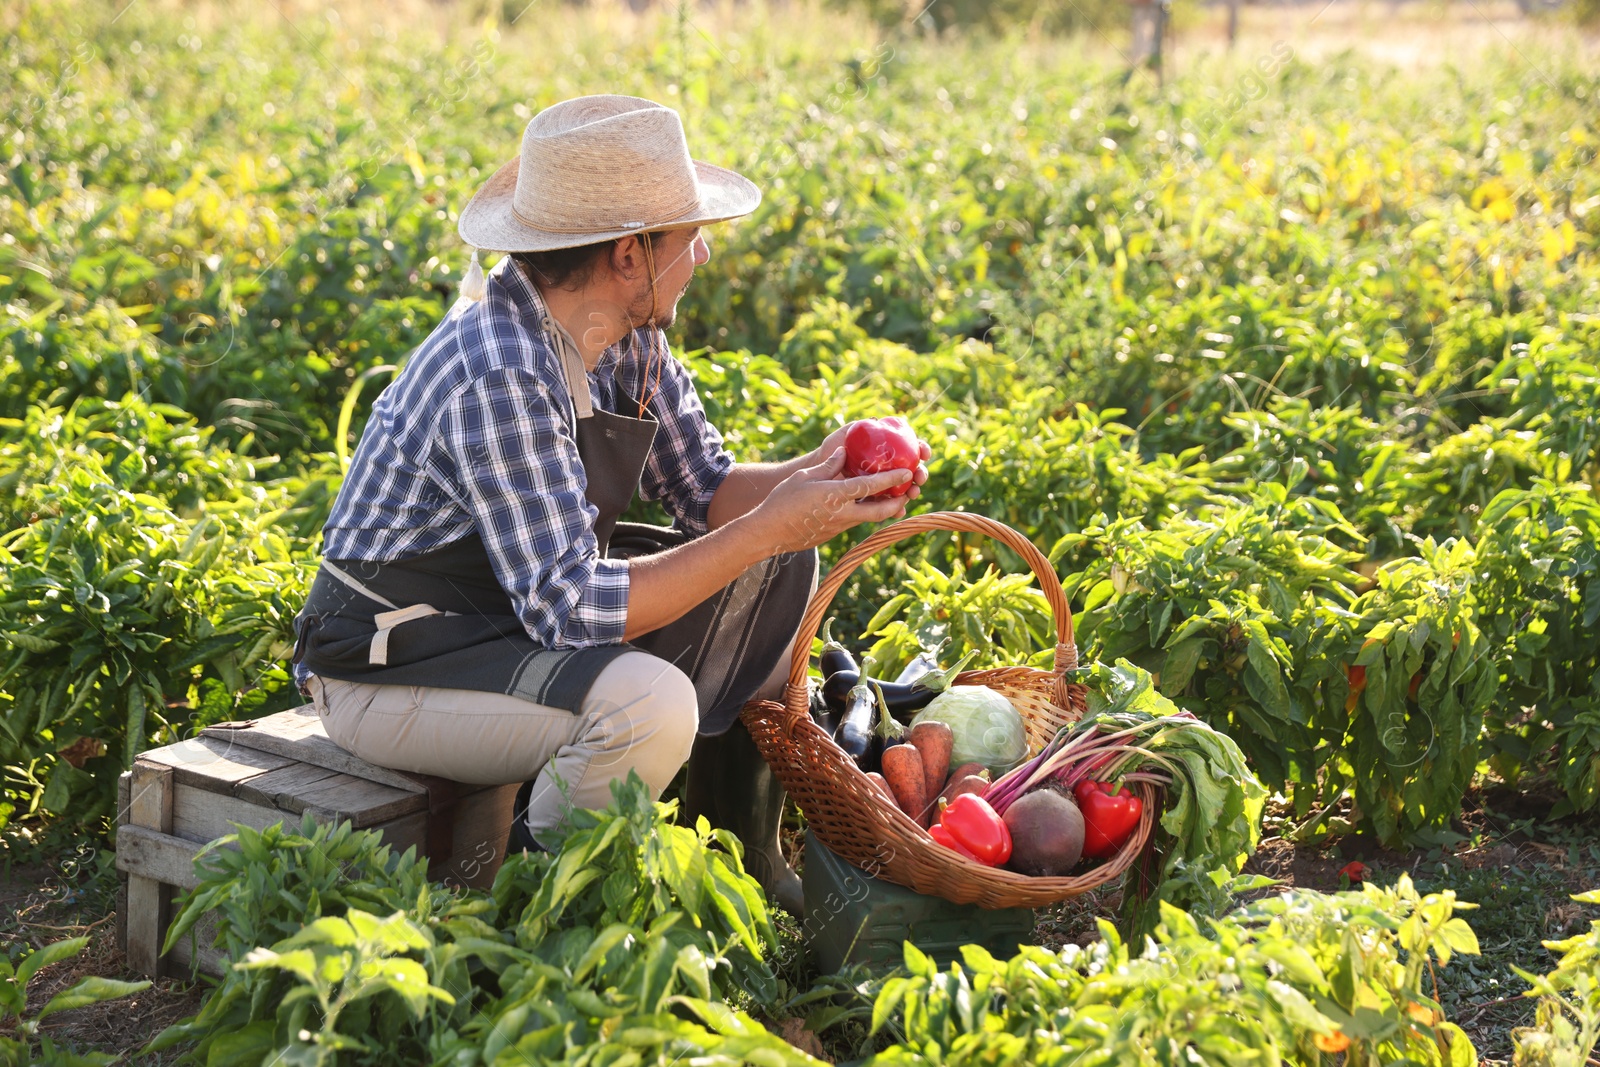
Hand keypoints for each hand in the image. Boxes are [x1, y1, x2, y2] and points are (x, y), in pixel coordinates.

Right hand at [741, 447, 914, 555]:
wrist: (769, 532)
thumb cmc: (782, 501)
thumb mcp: (804, 477)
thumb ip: (828, 466)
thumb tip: (844, 452)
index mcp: (835, 496)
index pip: (870, 486)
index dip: (891, 479)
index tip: (906, 472)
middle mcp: (842, 514)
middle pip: (879, 511)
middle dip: (897, 503)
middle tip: (908, 492)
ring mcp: (839, 527)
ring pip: (870, 519)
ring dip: (884, 509)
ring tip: (894, 499)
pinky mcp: (834, 534)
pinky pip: (856, 522)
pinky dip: (866, 513)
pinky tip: (867, 505)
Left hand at [815, 421, 932, 499]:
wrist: (818, 470)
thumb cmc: (831, 449)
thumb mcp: (845, 435)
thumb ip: (859, 427)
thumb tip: (875, 421)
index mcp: (887, 448)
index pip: (910, 446)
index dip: (921, 448)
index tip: (924, 453)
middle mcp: (888, 466)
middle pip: (912, 469)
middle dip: (921, 473)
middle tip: (919, 477)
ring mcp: (883, 484)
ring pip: (905, 488)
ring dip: (913, 491)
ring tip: (912, 494)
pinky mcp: (875, 499)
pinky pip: (889, 506)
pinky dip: (896, 509)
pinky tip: (899, 511)